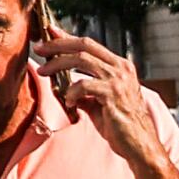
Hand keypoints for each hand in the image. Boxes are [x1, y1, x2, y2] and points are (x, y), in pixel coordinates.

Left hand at [30, 29, 161, 154]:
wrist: (139, 144)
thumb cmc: (121, 125)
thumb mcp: (101, 102)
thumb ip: (85, 90)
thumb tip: (62, 85)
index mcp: (120, 66)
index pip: (89, 44)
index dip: (67, 38)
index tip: (49, 34)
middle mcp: (121, 68)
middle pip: (83, 46)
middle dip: (57, 45)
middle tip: (39, 49)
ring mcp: (118, 79)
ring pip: (80, 59)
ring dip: (57, 64)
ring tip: (44, 72)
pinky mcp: (113, 93)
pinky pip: (82, 85)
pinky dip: (70, 92)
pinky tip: (68, 103)